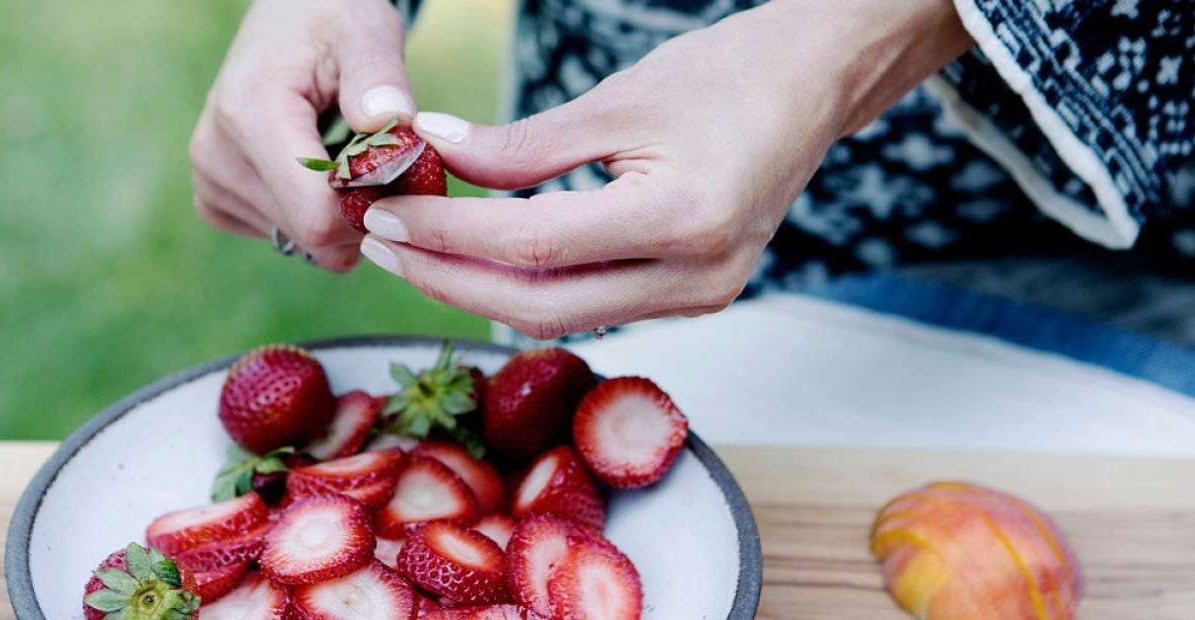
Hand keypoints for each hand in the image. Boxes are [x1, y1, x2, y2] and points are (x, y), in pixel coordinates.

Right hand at [190, 0, 414, 271]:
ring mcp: (210, 183)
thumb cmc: (332, 20)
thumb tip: (391, 118)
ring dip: (343, 213)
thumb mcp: (364, 32)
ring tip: (347, 155)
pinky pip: (289, 240)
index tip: (404, 175)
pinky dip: (317, 216)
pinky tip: (319, 169)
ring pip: (306, 244)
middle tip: (386, 162)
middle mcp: (216, 156)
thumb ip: (379, 77)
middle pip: (314, 236)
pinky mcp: (214, 200)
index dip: (373, 208)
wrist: (287, 20)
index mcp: (249, 114)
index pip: (316, 215)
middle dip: (364, 211)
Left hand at [356, 0, 971, 337]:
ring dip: (481, 288)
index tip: (385, 210)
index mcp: (683, 218)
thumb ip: (522, 145)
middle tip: (382, 241)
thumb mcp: (617, 100)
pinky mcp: (696, 299)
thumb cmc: (725, 75)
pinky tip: (481, 256)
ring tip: (417, 247)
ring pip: (563, 317)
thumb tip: (432, 151)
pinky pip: (592, 307)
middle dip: (448, 277)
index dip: (449, 232)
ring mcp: (703, 299)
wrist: (812, 87)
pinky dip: (529, 286)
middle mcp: (697, 278)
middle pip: (540, 306)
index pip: (534, 246)